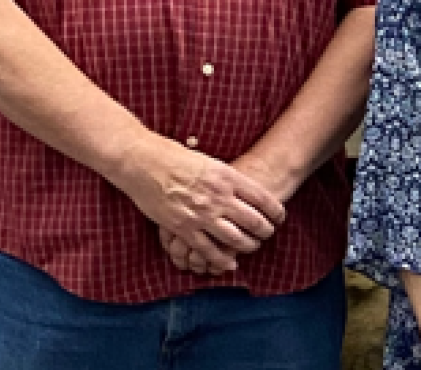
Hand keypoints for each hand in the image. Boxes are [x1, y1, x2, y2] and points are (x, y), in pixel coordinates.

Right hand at [112, 134, 285, 273]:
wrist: (141, 162)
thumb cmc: (172, 156)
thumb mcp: (208, 161)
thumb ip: (225, 176)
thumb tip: (242, 187)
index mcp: (227, 176)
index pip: (263, 198)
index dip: (276, 211)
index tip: (280, 217)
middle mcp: (218, 197)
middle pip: (254, 221)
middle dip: (266, 231)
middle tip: (269, 234)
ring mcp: (201, 214)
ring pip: (235, 239)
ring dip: (248, 246)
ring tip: (253, 247)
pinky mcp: (183, 228)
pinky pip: (208, 250)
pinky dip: (221, 260)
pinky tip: (229, 264)